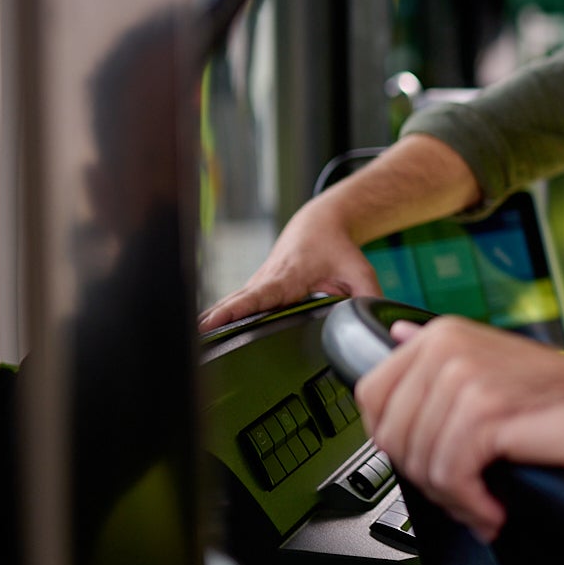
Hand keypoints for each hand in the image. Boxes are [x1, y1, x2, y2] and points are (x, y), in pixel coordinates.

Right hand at [200, 200, 380, 330]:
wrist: (320, 224)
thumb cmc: (337, 247)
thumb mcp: (360, 272)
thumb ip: (368, 297)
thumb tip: (372, 321)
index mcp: (289, 277)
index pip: (259, 296)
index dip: (236, 309)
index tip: (214, 320)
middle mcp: (268, 279)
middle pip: (238, 302)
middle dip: (217, 319)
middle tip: (194, 339)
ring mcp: (259, 282)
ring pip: (233, 302)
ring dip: (214, 319)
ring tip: (191, 341)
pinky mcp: (257, 287)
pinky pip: (237, 303)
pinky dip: (221, 315)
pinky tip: (204, 332)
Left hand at [355, 316, 563, 540]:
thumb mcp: (496, 366)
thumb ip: (442, 359)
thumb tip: (398, 341)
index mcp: (443, 335)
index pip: (371, 397)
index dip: (396, 444)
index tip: (430, 463)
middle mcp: (448, 347)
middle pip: (390, 434)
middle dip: (423, 476)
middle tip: (462, 492)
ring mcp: (466, 377)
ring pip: (419, 460)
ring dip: (452, 496)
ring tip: (483, 502)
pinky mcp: (488, 412)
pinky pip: (450, 475)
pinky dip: (471, 503)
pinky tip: (494, 506)